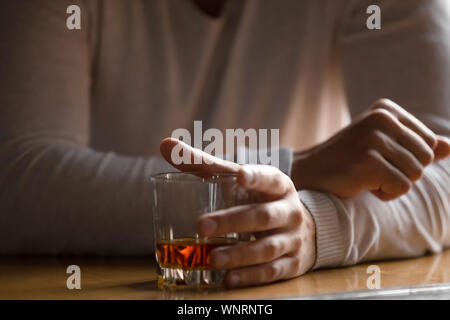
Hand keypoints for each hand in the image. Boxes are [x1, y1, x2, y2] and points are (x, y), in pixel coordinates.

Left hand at [160, 138, 315, 287]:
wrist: (300, 229)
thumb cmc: (258, 198)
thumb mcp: (238, 180)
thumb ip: (203, 164)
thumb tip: (165, 145)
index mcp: (278, 185)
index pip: (270, 178)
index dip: (257, 177)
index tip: (240, 176)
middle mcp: (289, 211)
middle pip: (263, 216)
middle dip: (232, 221)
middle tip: (201, 226)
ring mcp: (292, 239)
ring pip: (267, 248)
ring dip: (239, 254)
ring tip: (212, 258)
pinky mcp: (292, 263)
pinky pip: (271, 272)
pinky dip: (249, 276)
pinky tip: (227, 278)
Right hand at [292, 99, 449, 200]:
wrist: (309, 173)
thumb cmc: (348, 161)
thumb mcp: (383, 146)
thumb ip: (416, 145)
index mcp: (386, 110)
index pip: (429, 142)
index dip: (409, 159)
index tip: (379, 158)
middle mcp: (381, 119)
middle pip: (426, 158)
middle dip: (404, 172)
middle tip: (372, 170)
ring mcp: (374, 139)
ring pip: (416, 174)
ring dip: (394, 184)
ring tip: (366, 176)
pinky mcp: (368, 162)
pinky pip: (401, 188)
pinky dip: (384, 194)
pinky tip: (361, 185)